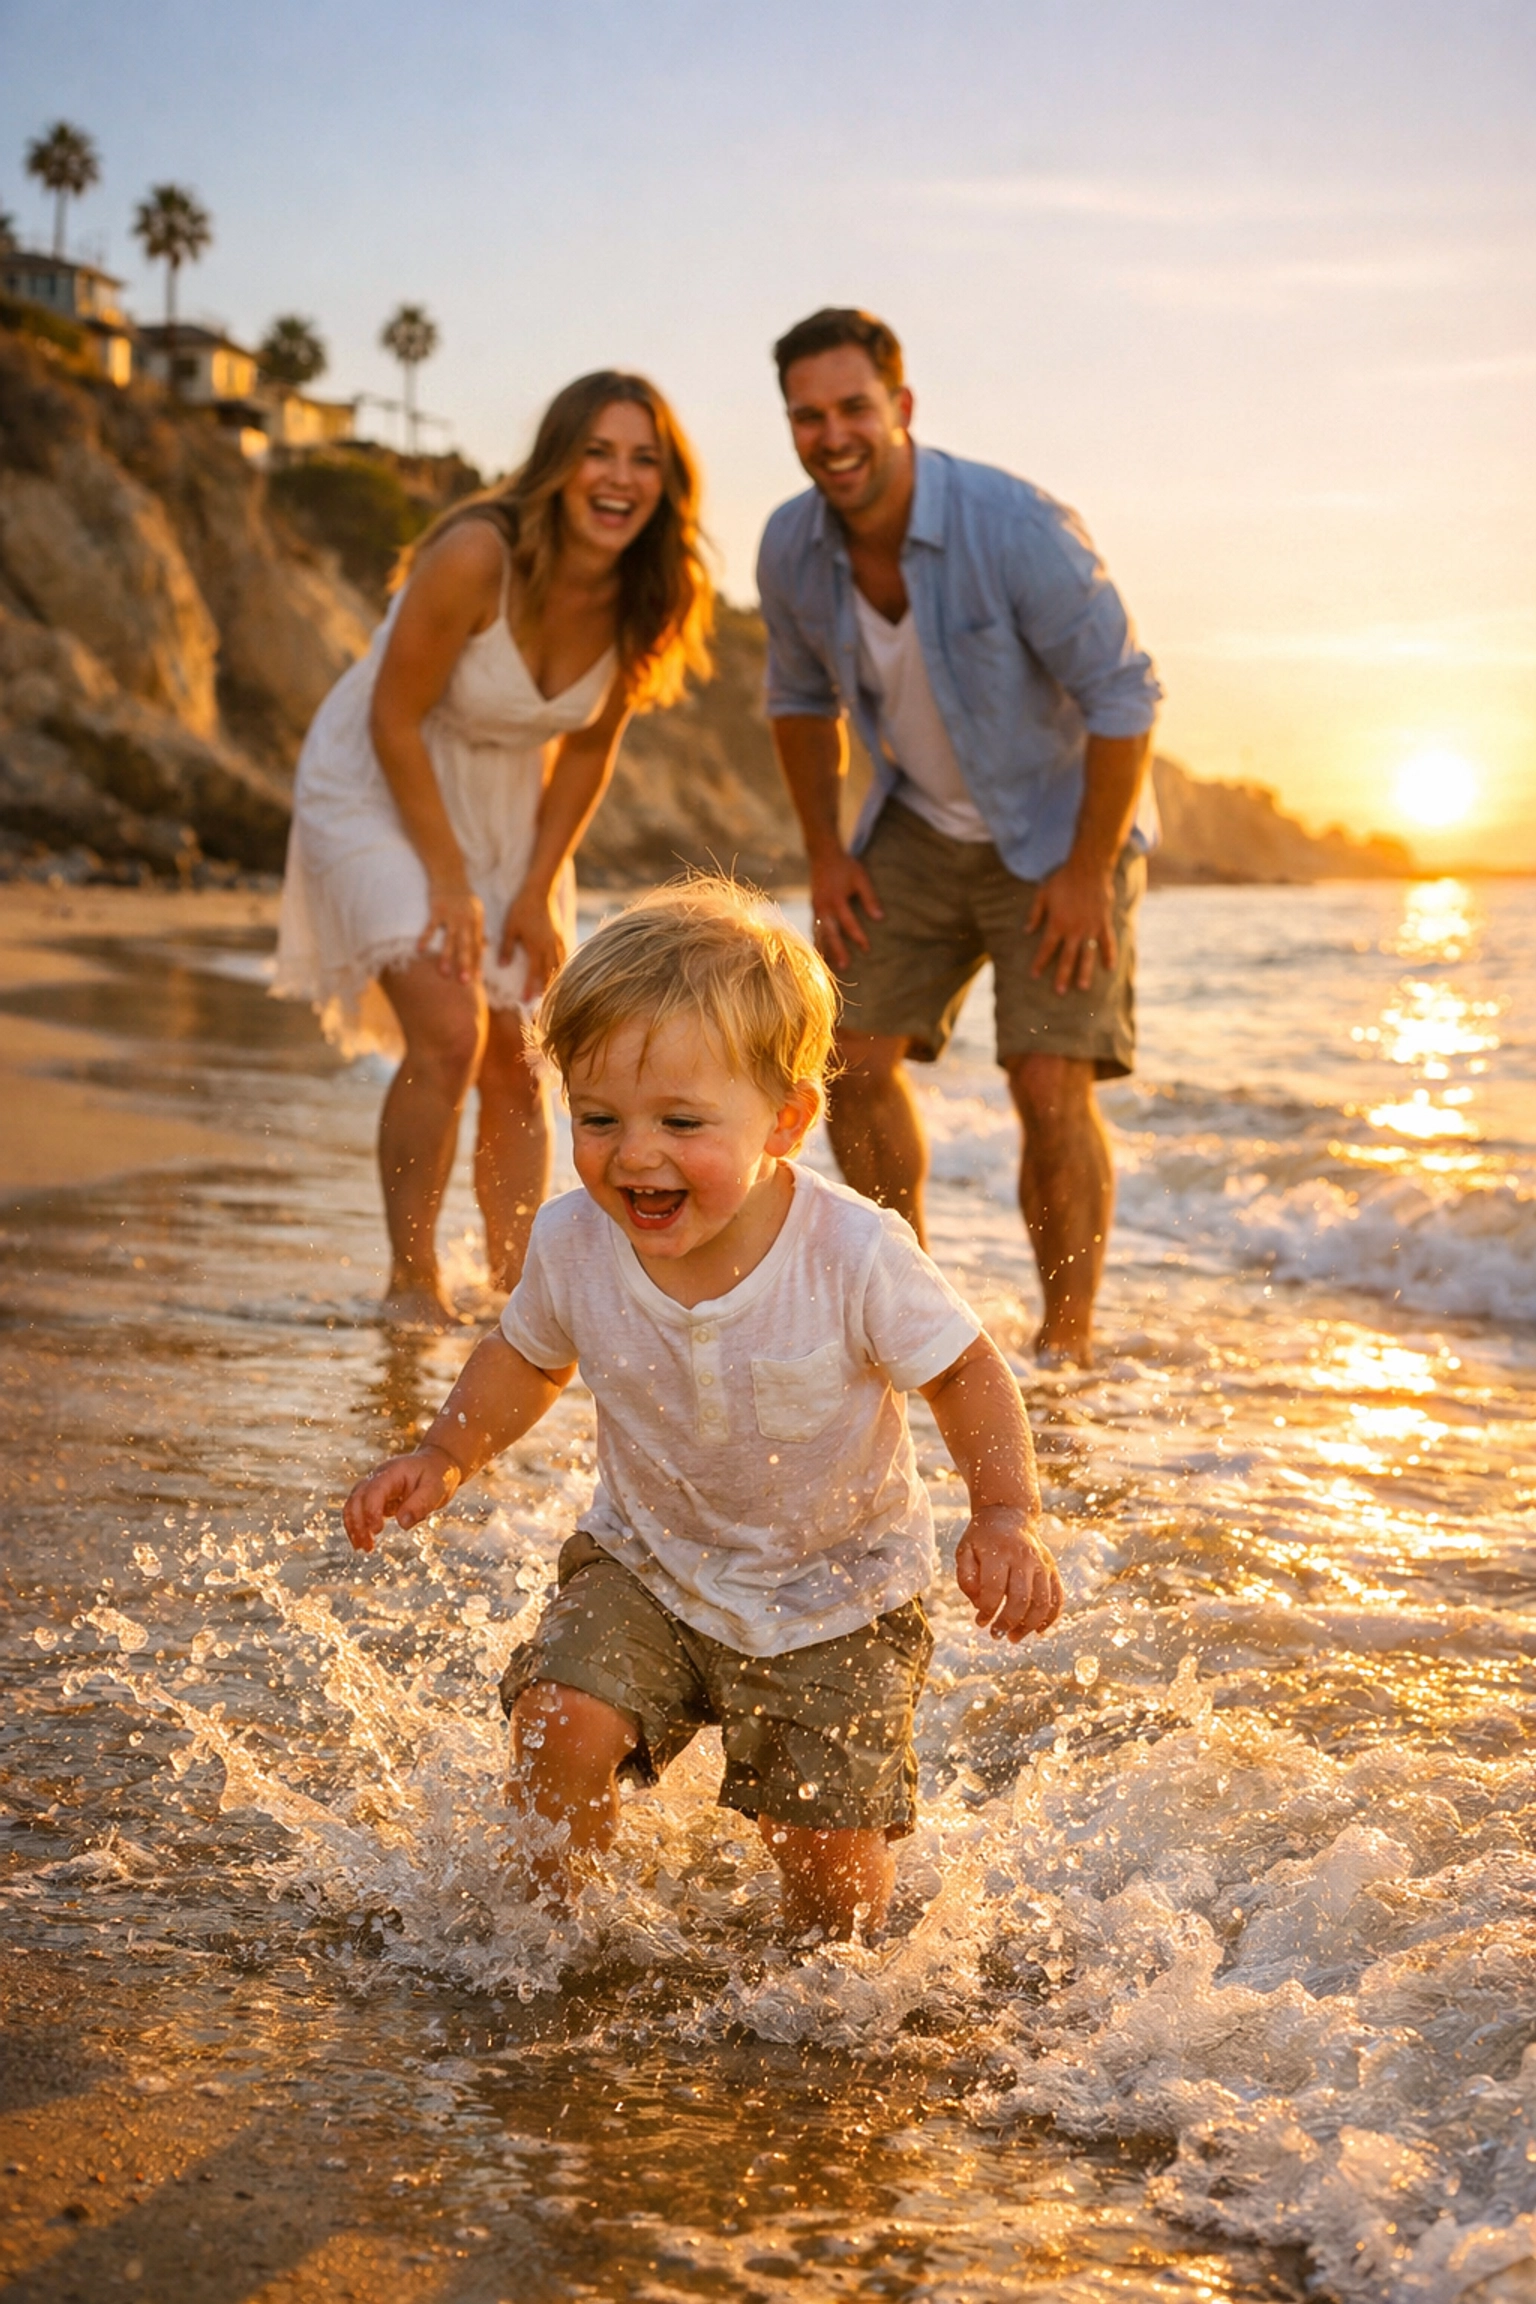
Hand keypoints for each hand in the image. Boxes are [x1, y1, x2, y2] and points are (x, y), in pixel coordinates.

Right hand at [343, 1445, 460, 1551]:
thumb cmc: (437, 1475)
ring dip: (354, 1526)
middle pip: (357, 1497)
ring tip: (362, 1547)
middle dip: (357, 1522)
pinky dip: (358, 1525)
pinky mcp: (376, 1496)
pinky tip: (363, 1542)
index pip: (374, 1491)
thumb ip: (420, 1505)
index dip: (372, 1511)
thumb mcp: (436, 1489)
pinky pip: (360, 1510)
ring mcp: (375, 1485)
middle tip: (366, 1545)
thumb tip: (403, 1524)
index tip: (377, 1530)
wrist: (437, 1464)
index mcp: (393, 1472)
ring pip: (354, 1504)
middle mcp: (379, 1477)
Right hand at [421, 876, 483, 984]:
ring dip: (447, 957)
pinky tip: (420, 950)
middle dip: (466, 964)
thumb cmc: (463, 895)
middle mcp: (466, 920)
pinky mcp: (437, 909)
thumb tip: (486, 948)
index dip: (478, 963)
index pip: (478, 946)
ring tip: (444, 973)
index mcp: (476, 922)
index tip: (478, 980)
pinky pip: (430, 926)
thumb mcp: (476, 911)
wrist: (449, 873)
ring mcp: (451, 915)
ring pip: (449, 939)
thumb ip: (479, 930)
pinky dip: (425, 938)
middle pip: (467, 946)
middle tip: (465, 982)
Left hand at [498, 881, 566, 997]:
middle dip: (546, 990)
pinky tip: (559, 972)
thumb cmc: (521, 909)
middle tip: (541, 1003)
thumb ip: (507, 948)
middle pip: (550, 974)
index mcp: (536, 947)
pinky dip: (562, 967)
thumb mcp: (509, 928)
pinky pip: (564, 955)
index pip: (533, 973)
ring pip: (559, 965)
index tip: (525, 1001)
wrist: (539, 891)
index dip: (529, 988)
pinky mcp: (561, 935)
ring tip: (551, 992)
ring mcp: (557, 941)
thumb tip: (503, 967)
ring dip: (555, 980)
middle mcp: (549, 947)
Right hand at [809, 848, 882, 970]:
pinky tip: (821, 953)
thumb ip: (869, 898)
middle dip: (837, 951)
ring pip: (819, 934)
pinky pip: (815, 929)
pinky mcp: (813, 909)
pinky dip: (818, 941)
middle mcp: (823, 907)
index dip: (858, 937)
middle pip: (830, 934)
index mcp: (836, 900)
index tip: (867, 949)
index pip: (848, 923)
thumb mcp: (861, 878)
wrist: (822, 855)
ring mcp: (816, 909)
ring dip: (825, 950)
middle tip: (844, 967)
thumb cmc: (845, 866)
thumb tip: (879, 918)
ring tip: (830, 967)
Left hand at [955, 1507, 1062, 1639]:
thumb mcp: (964, 1550)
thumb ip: (966, 1577)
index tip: (980, 1622)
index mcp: (999, 1552)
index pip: (994, 1589)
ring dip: (1029, 1625)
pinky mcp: (1052, 1569)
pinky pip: (1057, 1597)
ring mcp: (1042, 1563)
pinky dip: (1050, 1618)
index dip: (987, 1611)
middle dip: (1008, 1622)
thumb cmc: (982, 1538)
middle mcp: (1024, 1558)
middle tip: (997, 1635)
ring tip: (1014, 1637)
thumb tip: (979, 1604)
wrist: (1008, 1514)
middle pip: (1021, 1599)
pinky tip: (1037, 1630)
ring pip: (1042, 1602)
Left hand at [1027, 858, 1115, 994]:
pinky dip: (1109, 954)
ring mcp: (1090, 928)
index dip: (1039, 963)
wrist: (1089, 868)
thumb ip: (1035, 913)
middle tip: (1059, 992)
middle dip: (1062, 975)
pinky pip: (1107, 942)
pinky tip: (1109, 968)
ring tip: (1082, 987)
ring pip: (1087, 954)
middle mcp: (1074, 929)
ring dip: (1085, 972)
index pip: (1046, 948)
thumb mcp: (1043, 893)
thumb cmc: (1063, 878)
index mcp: (1057, 923)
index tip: (1033, 976)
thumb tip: (1026, 931)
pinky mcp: (1104, 923)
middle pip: (1067, 957)